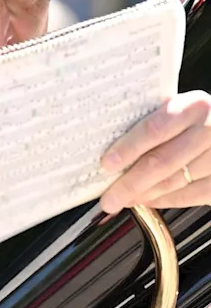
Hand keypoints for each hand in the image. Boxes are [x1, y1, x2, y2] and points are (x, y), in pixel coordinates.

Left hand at [100, 92, 210, 213]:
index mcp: (193, 107)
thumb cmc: (198, 121)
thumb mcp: (181, 111)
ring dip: (143, 194)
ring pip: (174, 182)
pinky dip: (165, 200)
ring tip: (123, 199)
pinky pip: (191, 196)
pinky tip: (148, 200)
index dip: (128, 148)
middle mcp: (209, 130)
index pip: (154, 129)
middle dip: (129, 184)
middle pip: (161, 162)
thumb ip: (154, 123)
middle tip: (108, 199)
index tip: (106, 164)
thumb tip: (109, 146)